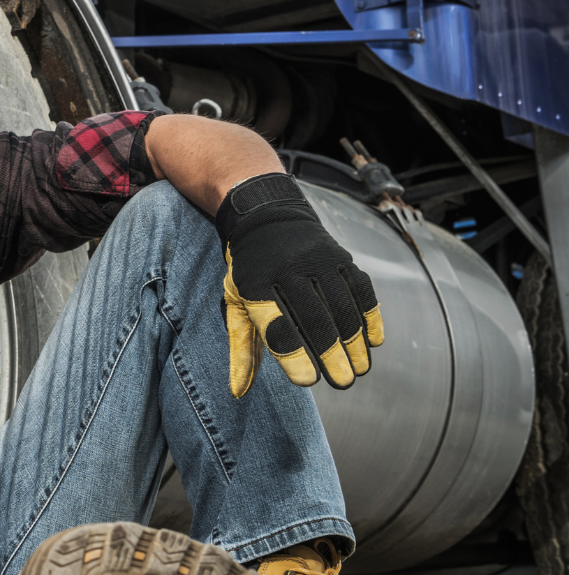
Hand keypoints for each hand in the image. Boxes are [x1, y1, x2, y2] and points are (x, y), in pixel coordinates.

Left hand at [216, 173, 383, 397]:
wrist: (265, 217)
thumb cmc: (248, 271)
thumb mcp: (235, 304)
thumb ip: (241, 348)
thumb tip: (237, 392)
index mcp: (254, 283)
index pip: (275, 324)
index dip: (292, 355)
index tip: (306, 381)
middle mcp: (287, 269)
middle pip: (315, 318)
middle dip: (332, 355)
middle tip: (343, 382)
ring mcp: (317, 260)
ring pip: (342, 306)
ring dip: (355, 341)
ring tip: (360, 369)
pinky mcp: (340, 256)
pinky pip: (361, 289)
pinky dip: (370, 316)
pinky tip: (374, 341)